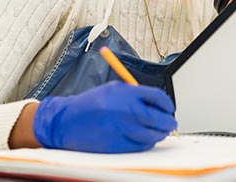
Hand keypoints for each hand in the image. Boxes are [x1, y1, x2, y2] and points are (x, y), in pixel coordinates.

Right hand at [32, 81, 176, 152]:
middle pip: (159, 118)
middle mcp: (125, 110)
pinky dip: (145, 143)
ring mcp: (121, 128)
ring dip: (159, 134)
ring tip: (158, 132)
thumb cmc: (90, 104)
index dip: (168, 104)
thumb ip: (136, 94)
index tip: (169, 108)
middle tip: (170, 123)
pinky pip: (140, 146)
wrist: (66, 121)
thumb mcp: (114, 89)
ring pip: (152, 135)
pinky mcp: (116, 145)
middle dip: (168, 122)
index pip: (158, 97)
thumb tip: (159, 104)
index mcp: (126, 92)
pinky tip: (143, 138)